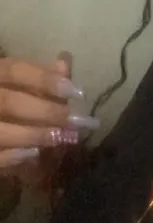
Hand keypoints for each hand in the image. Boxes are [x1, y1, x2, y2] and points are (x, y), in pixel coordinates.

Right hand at [0, 54, 98, 173]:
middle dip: (44, 112)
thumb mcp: (7, 80)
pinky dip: (13, 157)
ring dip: (34, 136)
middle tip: (72, 120)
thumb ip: (32, 74)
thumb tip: (64, 65)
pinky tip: (33, 154)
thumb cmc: (2, 96)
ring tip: (60, 138)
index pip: (12, 69)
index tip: (75, 91)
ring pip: (1, 132)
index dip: (44, 79)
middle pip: (8, 102)